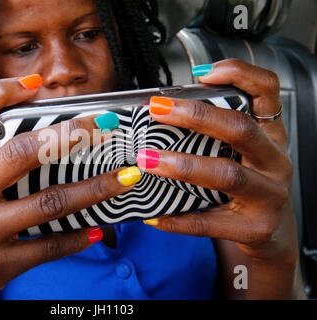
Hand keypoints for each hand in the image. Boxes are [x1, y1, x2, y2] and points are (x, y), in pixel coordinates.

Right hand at [0, 76, 137, 298]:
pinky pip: (49, 247)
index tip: (32, 84)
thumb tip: (33, 145)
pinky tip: (98, 229)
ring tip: (124, 178)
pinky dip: (78, 237)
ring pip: (49, 202)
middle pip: (20, 154)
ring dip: (94, 189)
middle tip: (103, 125)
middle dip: (69, 135)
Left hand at [138, 59, 296, 262]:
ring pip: (226, 175)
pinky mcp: (254, 228)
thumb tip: (163, 114)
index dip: (239, 75)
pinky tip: (154, 215)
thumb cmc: (249, 186)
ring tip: (148, 160)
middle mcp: (274, 162)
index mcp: (270, 136)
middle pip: (240, 129)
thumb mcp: (244, 154)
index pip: (267, 92)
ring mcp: (268, 196)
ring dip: (182, 166)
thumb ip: (217, 134)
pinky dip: (178, 218)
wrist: (272, 234)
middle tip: (158, 110)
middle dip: (197, 116)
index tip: (202, 73)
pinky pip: (209, 223)